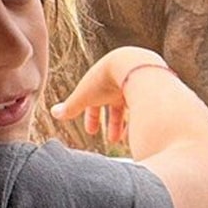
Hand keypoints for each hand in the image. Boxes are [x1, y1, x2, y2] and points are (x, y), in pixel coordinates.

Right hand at [51, 47, 173, 143]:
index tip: (91, 132)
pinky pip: (147, 107)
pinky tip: (140, 133)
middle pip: (115, 105)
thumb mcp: (85, 95)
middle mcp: (121, 81)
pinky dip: (141, 121)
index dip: (92, 117)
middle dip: (113, 123)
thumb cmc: (107, 79)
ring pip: (132, 107)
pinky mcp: (154, 89)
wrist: (135, 66)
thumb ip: (71, 107)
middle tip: (112, 139)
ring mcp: (139, 84)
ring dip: (127, 125)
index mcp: (103, 80)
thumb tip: (54, 113)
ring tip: (125, 141)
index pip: (96, 101)